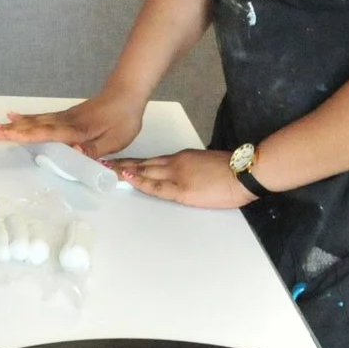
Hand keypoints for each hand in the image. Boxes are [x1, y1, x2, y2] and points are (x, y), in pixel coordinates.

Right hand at [0, 92, 143, 159]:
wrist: (127, 93)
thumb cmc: (123, 119)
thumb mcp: (115, 139)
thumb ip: (93, 148)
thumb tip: (72, 152)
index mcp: (76, 129)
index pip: (47, 133)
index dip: (26, 135)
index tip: (6, 134)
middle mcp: (66, 121)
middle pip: (34, 126)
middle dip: (12, 130)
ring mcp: (64, 117)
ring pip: (35, 121)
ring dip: (15, 125)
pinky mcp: (67, 115)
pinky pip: (42, 118)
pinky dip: (26, 118)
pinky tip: (17, 116)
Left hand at [117, 148, 255, 208]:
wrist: (244, 173)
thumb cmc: (230, 170)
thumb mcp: (205, 163)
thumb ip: (190, 168)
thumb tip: (182, 175)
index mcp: (182, 157)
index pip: (152, 160)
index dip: (134, 163)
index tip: (120, 164)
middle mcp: (175, 163)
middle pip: (143, 164)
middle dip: (123, 166)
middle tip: (104, 164)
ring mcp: (177, 176)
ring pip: (145, 172)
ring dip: (125, 172)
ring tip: (108, 171)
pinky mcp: (183, 190)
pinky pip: (157, 187)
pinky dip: (141, 182)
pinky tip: (129, 179)